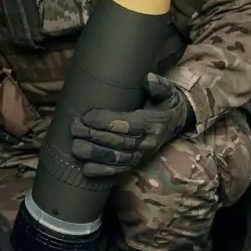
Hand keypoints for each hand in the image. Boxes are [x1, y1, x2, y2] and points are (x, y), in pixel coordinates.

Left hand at [70, 73, 191, 178]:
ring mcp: (142, 155)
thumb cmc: (165, 103)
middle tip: (74, 128)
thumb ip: (159, 86)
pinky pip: (119, 171)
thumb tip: (149, 78)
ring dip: (93, 155)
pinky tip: (86, 169)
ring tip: (75, 147)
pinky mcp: (137, 163)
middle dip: (93, 136)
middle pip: (117, 142)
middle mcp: (147, 143)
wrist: (176, 121)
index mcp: (152, 124)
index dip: (104, 121)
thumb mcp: (167, 91)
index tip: (85, 116)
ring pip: (115, 159)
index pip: (126, 124)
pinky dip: (102, 172)